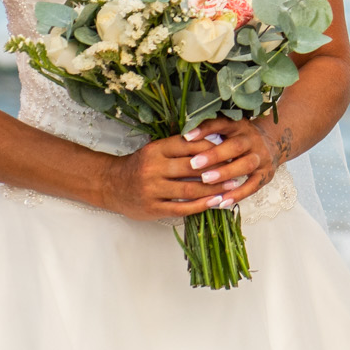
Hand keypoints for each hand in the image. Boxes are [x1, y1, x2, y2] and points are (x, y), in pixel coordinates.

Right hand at [96, 131, 245, 220]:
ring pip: (190, 189)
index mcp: (155, 150)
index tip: (229, 148)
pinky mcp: (153, 208)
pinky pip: (182, 208)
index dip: (211, 147)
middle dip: (218, 168)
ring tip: (232, 186)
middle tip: (237, 168)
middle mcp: (153, 168)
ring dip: (214, 189)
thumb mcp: (155, 150)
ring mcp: (152, 190)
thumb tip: (214, 141)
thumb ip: (179, 147)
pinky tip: (215, 202)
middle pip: (192, 168)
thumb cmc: (140, 165)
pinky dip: (201, 205)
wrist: (111, 186)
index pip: (188, 145)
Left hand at [181, 114, 291, 206]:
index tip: (186, 136)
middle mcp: (251, 139)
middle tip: (194, 164)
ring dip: (225, 173)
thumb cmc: (239, 138)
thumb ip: (210, 133)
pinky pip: (252, 186)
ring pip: (245, 165)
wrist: (272, 144)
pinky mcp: (265, 174)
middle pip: (235, 146)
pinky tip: (221, 201)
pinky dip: (237, 195)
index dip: (205, 129)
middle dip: (214, 155)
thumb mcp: (229, 130)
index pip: (222, 123)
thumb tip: (181, 137)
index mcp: (239, 125)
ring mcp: (260, 157)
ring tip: (205, 180)